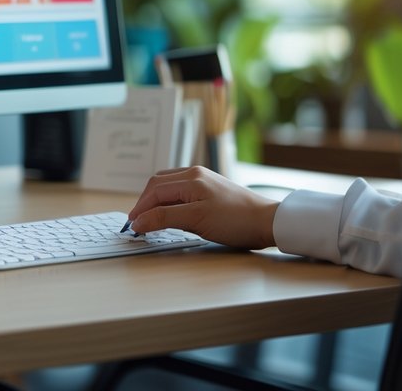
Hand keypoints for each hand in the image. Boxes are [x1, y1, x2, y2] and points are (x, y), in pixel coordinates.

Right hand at [127, 166, 279, 249]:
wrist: (268, 222)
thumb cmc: (236, 221)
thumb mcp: (196, 221)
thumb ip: (164, 218)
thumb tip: (139, 221)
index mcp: (190, 178)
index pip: (155, 191)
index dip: (140, 208)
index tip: (132, 226)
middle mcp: (194, 174)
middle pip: (158, 184)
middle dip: (144, 202)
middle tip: (137, 223)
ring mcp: (203, 179)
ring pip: (168, 185)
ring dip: (155, 199)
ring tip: (149, 217)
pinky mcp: (210, 188)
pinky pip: (180, 189)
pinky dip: (168, 199)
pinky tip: (169, 210)